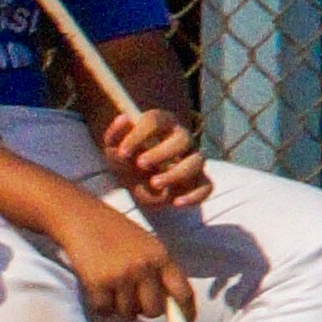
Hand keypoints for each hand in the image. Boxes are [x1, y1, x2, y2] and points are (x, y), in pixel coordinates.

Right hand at [49, 186, 184, 321]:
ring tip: (111, 283)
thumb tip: (168, 305)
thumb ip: (158, 270)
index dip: (186, 312)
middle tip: (132, 296)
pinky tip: (97, 285)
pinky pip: (105, 311)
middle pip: (154, 311)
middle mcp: (144, 267)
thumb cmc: (114, 233)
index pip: (183, 291)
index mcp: (160, 256)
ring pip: (128, 314)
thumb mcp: (146, 245)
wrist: (81, 218)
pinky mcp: (99, 283)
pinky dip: (100, 304)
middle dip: (144, 309)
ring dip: (119, 305)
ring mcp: (121, 276)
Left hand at [100, 98, 211, 214]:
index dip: (139, 135)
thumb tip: (123, 119)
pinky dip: (194, 196)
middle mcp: (182, 138)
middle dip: (161, 153)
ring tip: (153, 183)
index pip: (155, 121)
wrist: (136, 179)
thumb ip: (115, 135)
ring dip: (175, 174)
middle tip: (140, 164)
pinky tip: (175, 202)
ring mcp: (192, 159)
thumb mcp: (115, 148)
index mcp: (162, 124)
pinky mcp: (198, 181)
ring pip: (197, 162)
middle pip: (183, 139)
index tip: (122, 152)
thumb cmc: (128, 158)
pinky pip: (206, 187)